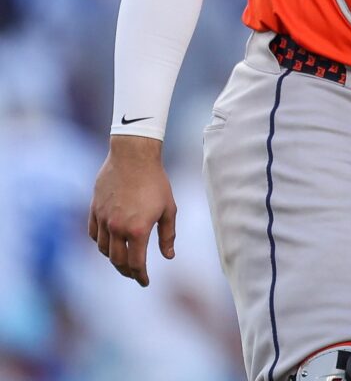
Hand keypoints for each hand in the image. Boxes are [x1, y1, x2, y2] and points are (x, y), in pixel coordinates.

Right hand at [88, 136, 176, 286]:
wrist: (133, 157)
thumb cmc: (156, 182)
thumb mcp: (169, 209)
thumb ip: (167, 235)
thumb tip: (168, 256)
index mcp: (137, 230)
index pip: (136, 263)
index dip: (140, 276)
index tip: (145, 282)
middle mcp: (116, 228)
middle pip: (117, 260)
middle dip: (127, 271)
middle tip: (135, 275)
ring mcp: (102, 219)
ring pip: (102, 249)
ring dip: (112, 258)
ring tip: (123, 260)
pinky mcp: (94, 209)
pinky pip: (92, 233)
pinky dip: (99, 243)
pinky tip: (108, 244)